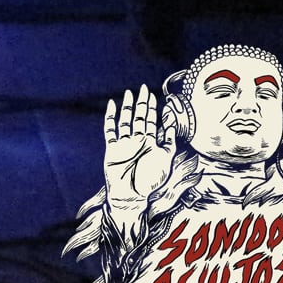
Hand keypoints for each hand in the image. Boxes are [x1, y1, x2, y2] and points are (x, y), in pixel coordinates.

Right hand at [100, 83, 164, 227]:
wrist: (132, 194)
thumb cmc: (150, 180)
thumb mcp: (166, 159)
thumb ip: (168, 141)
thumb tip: (171, 123)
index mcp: (151, 143)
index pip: (152, 121)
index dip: (153, 108)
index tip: (154, 94)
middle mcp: (138, 140)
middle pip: (139, 117)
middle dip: (142, 103)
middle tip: (144, 88)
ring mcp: (125, 143)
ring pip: (126, 120)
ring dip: (128, 107)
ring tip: (129, 93)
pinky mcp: (112, 147)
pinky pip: (110, 129)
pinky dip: (111, 117)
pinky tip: (112, 106)